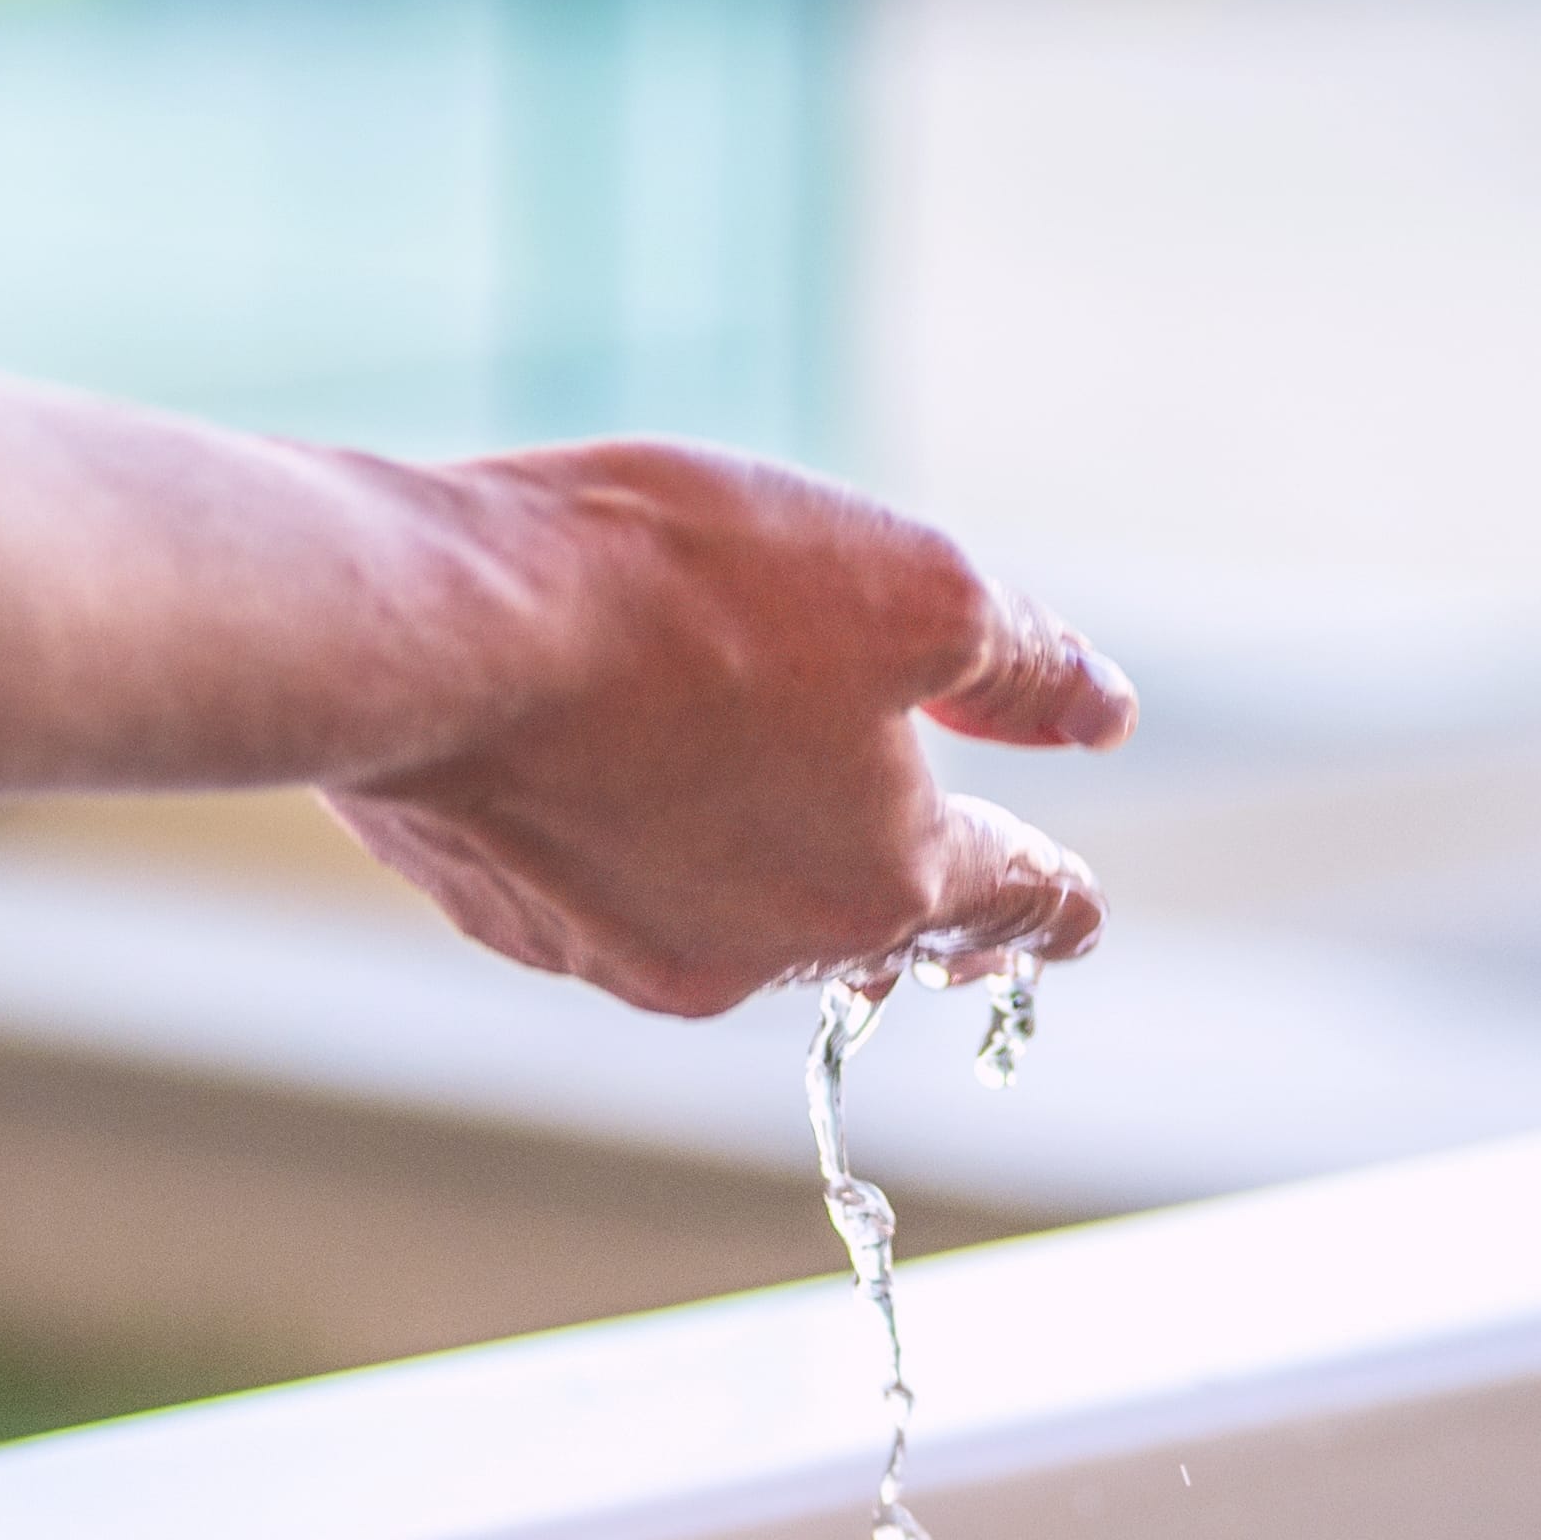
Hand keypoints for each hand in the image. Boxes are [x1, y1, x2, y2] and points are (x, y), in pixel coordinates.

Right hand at [323, 445, 1132, 1021]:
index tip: (1080, 912)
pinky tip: (597, 755)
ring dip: (761, 857)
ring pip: (731, 912)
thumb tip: (1100, 711)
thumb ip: (1021, 663)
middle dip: (910, 894)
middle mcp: (763, 952)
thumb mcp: (912, 588)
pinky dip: (630, 838)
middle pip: (868, 924)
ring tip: (755, 783)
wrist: (439, 636)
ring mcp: (625, 952)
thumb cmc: (687, 597)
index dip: (1056, 898)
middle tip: (942, 893)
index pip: (1008, 904)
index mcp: (884, 882)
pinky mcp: (513, 919)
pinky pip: (604, 888)